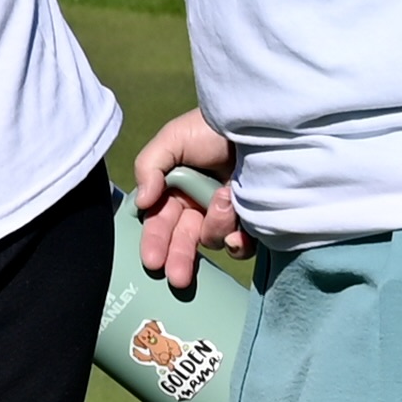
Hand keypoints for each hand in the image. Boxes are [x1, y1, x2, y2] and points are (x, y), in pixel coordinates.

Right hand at [129, 111, 242, 295]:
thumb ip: (149, 168)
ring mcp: (227, 214)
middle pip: (185, 241)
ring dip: (217, 227)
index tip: (153, 261)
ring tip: (224, 200)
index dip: (155, 243)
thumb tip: (142, 203)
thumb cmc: (212, 126)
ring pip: (214, 240)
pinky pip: (243, 243)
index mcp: (176, 190)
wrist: (258, 122)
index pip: (160, 223)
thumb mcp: (172, 139)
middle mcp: (199, 205)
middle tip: (179, 279)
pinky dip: (241, 239)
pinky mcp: (253, 219)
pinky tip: (242, 226)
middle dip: (179, 260)